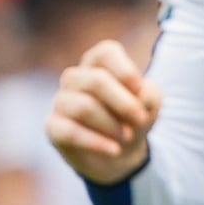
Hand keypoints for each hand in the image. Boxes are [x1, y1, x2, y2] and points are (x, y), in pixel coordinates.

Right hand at [43, 37, 159, 183]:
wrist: (119, 152)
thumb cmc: (132, 118)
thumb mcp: (150, 103)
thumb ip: (147, 93)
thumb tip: (132, 97)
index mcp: (97, 63)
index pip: (106, 52)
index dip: (126, 72)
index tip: (140, 91)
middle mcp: (75, 77)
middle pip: (96, 80)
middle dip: (125, 104)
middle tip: (141, 120)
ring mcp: (61, 101)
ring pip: (83, 107)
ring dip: (111, 125)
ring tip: (126, 137)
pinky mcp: (53, 127)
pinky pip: (69, 132)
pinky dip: (96, 143)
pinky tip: (114, 150)